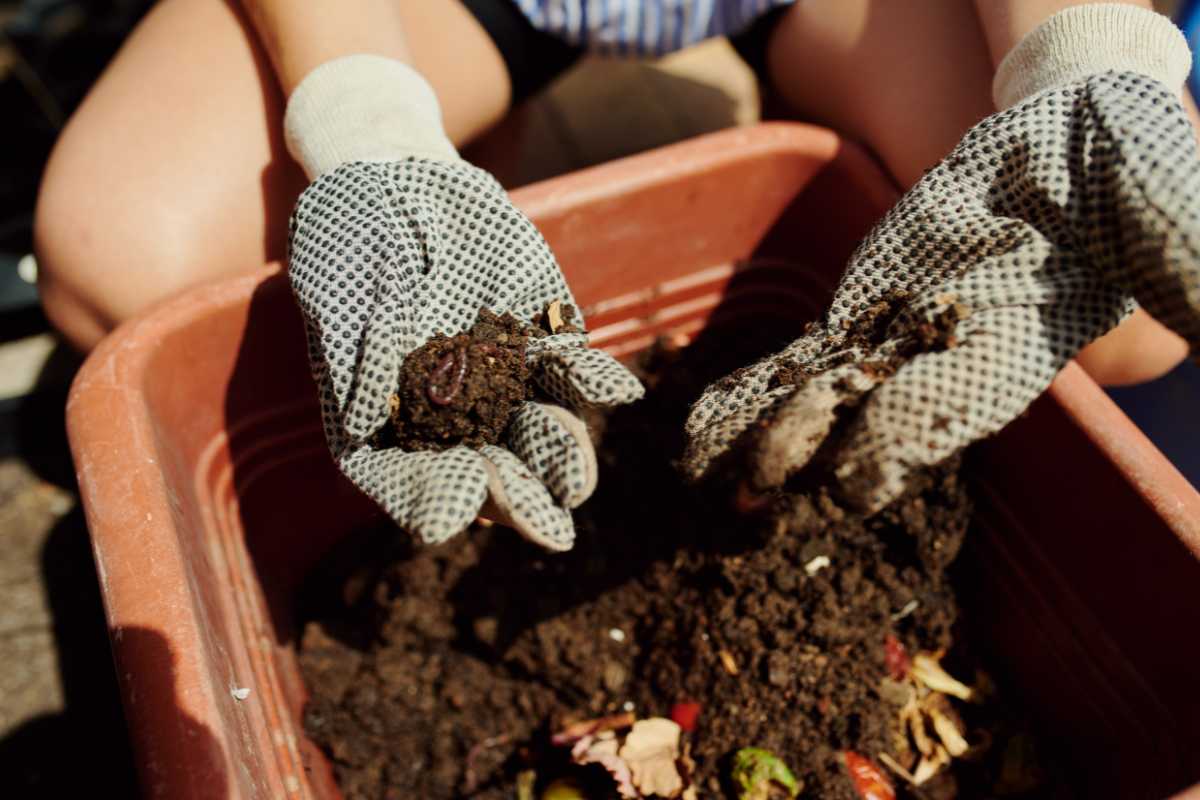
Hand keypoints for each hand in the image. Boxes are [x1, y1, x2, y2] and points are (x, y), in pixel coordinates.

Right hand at [289, 157, 642, 548]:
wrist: (395, 179)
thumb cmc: (350, 244)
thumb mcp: (340, 295)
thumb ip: (359, 357)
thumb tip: (367, 420)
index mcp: (391, 423)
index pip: (410, 477)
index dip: (433, 496)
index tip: (457, 510)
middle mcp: (452, 414)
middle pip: (485, 466)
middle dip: (517, 496)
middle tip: (548, 529)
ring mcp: (504, 380)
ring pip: (536, 426)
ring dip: (560, 450)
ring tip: (578, 480)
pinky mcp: (546, 340)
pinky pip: (574, 366)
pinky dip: (594, 378)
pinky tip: (618, 390)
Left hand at [685, 61, 1199, 511]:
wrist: (1059, 163)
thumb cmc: (1109, 183)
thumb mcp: (1157, 219)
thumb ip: (1179, 266)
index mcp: (1000, 365)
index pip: (935, 422)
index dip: (888, 452)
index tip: (845, 480)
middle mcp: (937, 376)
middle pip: (856, 433)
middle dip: (802, 467)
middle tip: (745, 503)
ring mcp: (889, 354)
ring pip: (811, 410)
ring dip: (758, 446)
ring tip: (701, 479)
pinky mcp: (853, 324)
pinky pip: (792, 368)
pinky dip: (744, 397)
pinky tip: (696, 430)